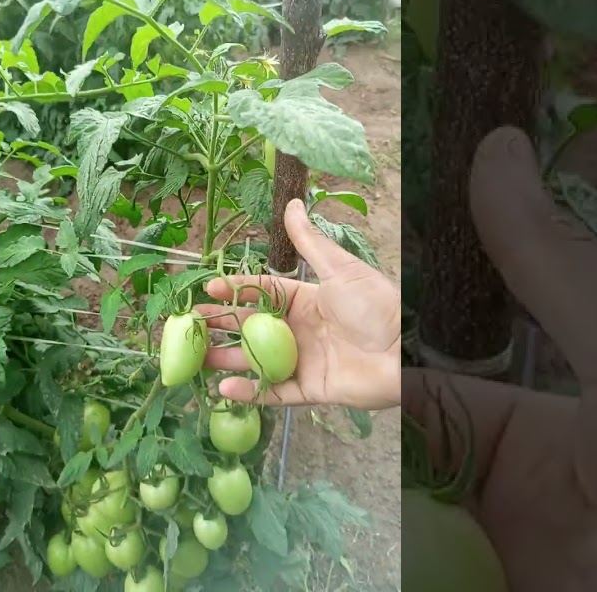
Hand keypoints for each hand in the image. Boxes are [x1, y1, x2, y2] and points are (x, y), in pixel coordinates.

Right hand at [194, 198, 400, 409]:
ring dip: (228, 358)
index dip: (235, 289)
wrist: (404, 351)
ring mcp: (304, 361)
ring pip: (257, 360)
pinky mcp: (311, 389)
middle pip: (253, 327)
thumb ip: (310, 242)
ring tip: (198, 357)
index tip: (207, 286)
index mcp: (307, 299)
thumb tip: (293, 204)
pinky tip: (224, 388)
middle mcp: (302, 330)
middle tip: (192, 322)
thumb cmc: (375, 305)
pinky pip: (274, 392)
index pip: (262, 292)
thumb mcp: (339, 269)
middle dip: (223, 323)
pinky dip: (250, 392)